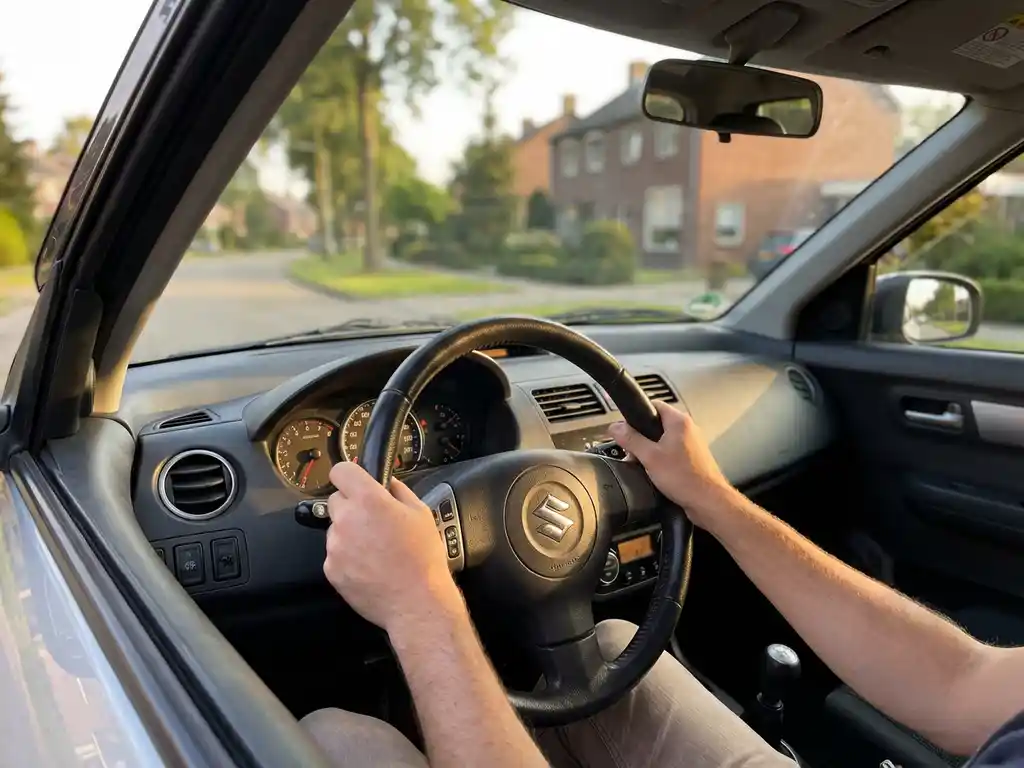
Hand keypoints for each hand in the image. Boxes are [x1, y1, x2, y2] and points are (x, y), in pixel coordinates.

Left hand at [324, 462, 463, 635]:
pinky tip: (369, 567)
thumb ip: (399, 491)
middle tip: (373, 522)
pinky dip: (348, 558)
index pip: (340, 471)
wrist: (415, 602)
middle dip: (351, 507)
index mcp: (368, 500)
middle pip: (335, 501)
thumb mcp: (421, 514)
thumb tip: (387, 483)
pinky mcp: (331, 569)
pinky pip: (335, 554)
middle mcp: (346, 520)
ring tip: (375, 550)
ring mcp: (335, 546)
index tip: (355, 483)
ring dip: (349, 534)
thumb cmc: (423, 559)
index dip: (348, 475)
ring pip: (335, 529)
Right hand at [608, 400, 734, 530]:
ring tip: (645, 465)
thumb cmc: (685, 478)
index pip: (653, 405)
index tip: (626, 428)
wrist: (708, 501)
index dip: (636, 415)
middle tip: (634, 452)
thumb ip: (630, 439)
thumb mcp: (649, 457)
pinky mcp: (692, 459)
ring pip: (663, 441)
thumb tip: (616, 427)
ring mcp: (692, 444)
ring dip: (650, 452)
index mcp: (679, 422)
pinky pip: (671, 453)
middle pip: (656, 424)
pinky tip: (657, 474)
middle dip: (641, 438)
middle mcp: (688, 429)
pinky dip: (661, 461)